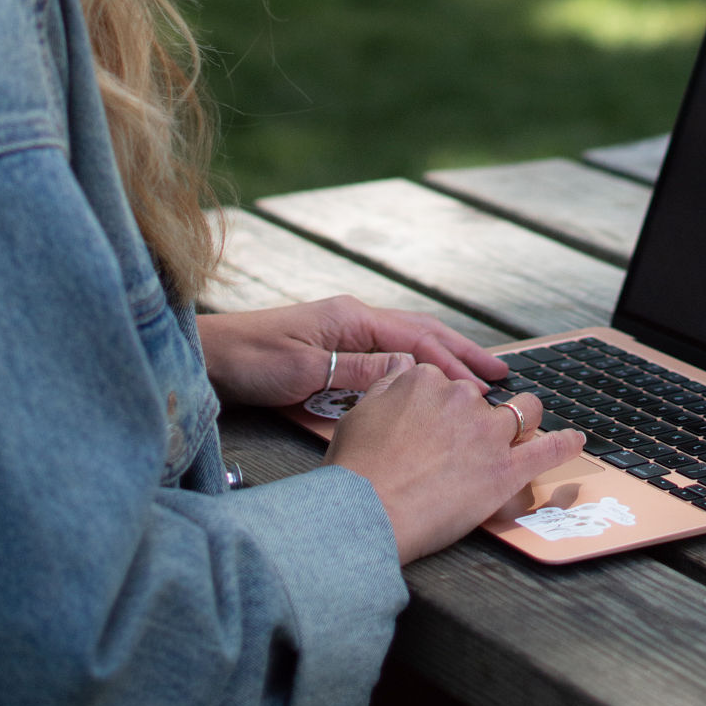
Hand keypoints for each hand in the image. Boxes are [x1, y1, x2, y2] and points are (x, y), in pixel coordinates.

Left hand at [195, 294, 508, 408]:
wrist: (207, 358)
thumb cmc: (249, 360)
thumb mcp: (303, 370)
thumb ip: (357, 369)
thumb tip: (411, 372)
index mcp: (351, 318)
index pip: (416, 339)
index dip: (454, 362)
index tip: (487, 383)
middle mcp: (353, 321)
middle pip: (420, 335)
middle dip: (461, 354)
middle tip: (499, 376)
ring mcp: (342, 334)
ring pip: (405, 346)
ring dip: (441, 362)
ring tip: (474, 382)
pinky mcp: (331, 353)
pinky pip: (384, 359)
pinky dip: (413, 370)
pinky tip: (424, 388)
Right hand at [326, 364, 585, 563]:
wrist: (367, 513)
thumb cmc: (358, 469)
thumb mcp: (361, 411)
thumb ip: (388, 383)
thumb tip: (404, 365)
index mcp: (426, 379)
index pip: (446, 383)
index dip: (443, 407)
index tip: (437, 424)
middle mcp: (461, 398)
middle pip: (482, 400)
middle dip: (476, 419)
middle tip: (461, 447)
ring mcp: (487, 433)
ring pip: (523, 412)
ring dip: (526, 419)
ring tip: (526, 430)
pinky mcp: (505, 470)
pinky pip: (547, 451)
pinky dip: (565, 444)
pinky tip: (576, 440)